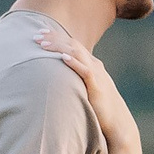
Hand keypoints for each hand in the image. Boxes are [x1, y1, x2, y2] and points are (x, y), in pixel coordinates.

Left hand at [32, 27, 140, 153]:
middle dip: (54, 38)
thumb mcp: (85, 89)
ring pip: (77, 54)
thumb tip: (55, 79)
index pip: (72, 44)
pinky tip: (62, 58)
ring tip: (43, 44)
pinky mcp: (97, 87)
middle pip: (73, 44)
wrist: (118, 121)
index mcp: (91, 64)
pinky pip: (85, 71)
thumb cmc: (99, 107)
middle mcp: (94, 65)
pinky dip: (74, 63)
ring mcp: (97, 74)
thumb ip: (74, 80)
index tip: (39, 33)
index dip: (56, 37)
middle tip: (36, 35)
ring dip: (59, 47)